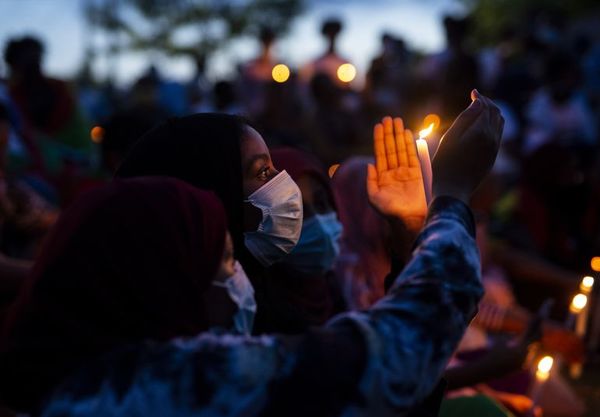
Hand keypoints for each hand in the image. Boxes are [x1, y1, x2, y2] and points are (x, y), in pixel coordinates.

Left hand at [367, 116, 426, 231]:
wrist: (407, 219)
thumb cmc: (389, 211)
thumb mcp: (373, 197)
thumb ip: (370, 180)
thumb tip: (370, 163)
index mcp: (381, 176)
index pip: (380, 153)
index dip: (379, 139)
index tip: (378, 126)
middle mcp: (393, 171)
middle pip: (390, 148)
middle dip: (389, 133)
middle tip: (388, 118)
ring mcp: (405, 171)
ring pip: (400, 149)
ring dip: (398, 135)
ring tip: (397, 121)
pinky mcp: (416, 173)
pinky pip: (412, 155)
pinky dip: (409, 144)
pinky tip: (406, 133)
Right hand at [432, 90, 503, 202]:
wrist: (453, 189)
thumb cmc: (445, 164)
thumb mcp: (449, 138)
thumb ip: (464, 119)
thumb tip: (478, 102)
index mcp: (481, 132)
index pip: (486, 107)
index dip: (480, 98)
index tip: (472, 92)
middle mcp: (492, 139)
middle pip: (496, 113)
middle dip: (488, 103)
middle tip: (476, 99)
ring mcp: (494, 149)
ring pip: (500, 123)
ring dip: (492, 113)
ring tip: (480, 110)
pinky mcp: (493, 157)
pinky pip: (498, 134)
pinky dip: (493, 125)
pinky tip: (481, 126)